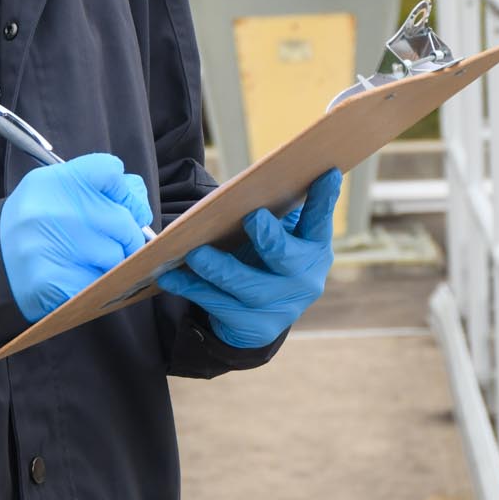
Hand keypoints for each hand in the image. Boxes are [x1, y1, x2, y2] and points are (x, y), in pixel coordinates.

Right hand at [0, 154, 152, 321]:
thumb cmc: (36, 223)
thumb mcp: (58, 191)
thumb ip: (99, 188)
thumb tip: (138, 203)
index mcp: (54, 181)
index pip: (110, 171)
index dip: (124, 191)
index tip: (122, 204)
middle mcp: (51, 209)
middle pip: (122, 220)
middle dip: (128, 236)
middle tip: (116, 243)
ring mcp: (50, 246)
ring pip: (116, 256)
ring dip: (114, 263)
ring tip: (91, 261)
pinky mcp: (51, 282)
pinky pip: (100, 284)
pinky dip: (99, 285)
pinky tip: (81, 279)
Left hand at [155, 168, 340, 349]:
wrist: (262, 315)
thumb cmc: (265, 258)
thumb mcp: (276, 236)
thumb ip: (271, 213)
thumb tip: (245, 186)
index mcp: (313, 247)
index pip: (320, 220)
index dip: (325, 198)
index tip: (327, 172)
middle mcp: (304, 278)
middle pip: (287, 258)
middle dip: (271, 238)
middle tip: (252, 217)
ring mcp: (281, 307)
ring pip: (248, 287)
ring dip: (219, 268)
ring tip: (195, 253)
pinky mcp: (255, 327)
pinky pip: (220, 306)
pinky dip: (193, 289)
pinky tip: (171, 277)